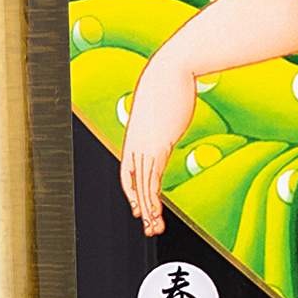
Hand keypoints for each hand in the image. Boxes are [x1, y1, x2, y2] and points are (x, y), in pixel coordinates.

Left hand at [119, 60, 193, 235]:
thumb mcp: (161, 107)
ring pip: (143, 187)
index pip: (127, 173)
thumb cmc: (168, 82)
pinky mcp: (157, 146)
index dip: (131, 192)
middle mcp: (135, 144)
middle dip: (141, 208)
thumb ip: (161, 119)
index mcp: (134, 137)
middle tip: (147, 227)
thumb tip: (168, 117)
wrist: (170, 69)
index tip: (138, 208)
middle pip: (133, 185)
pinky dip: (153, 198)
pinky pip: (152, 179)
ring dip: (148, 210)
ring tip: (154, 227)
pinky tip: (157, 211)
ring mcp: (145, 146)